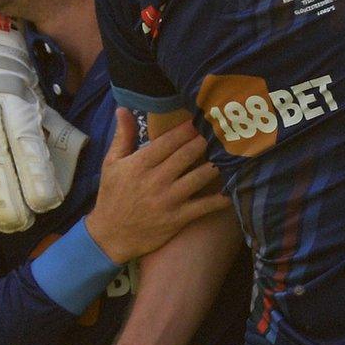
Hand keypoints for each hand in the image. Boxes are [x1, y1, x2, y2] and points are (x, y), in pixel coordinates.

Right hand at [88, 109, 230, 264]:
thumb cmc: (112, 196)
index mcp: (140, 164)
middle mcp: (156, 180)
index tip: (203, 119)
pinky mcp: (178, 218)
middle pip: (188, 154)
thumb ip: (122, 136)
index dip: (188, 128)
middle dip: (206, 141)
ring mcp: (169, 200)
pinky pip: (205, 206)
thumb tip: (124, 109)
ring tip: (231, 153)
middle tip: (223, 131)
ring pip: (200, 176)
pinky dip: (221, 199)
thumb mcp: (111, 164)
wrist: (110, 236)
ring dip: (217, 164)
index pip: (169, 140)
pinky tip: (234, 188)